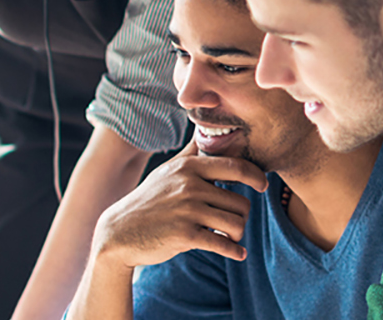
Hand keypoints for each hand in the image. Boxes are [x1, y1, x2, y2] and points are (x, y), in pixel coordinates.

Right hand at [89, 142, 269, 269]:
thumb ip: (190, 153)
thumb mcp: (167, 172)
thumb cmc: (149, 200)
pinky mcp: (185, 235)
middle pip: (240, 202)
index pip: (236, 167)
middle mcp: (189, 186)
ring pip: (236, 223)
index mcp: (188, 168)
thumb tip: (204, 129)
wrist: (119, 232)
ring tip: (227, 236)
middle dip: (241, 216)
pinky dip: (234, 251)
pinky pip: (223, 244)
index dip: (255, 176)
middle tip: (232, 222)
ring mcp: (187, 210)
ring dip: (237, 235)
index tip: (263, 185)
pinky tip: (236, 253)